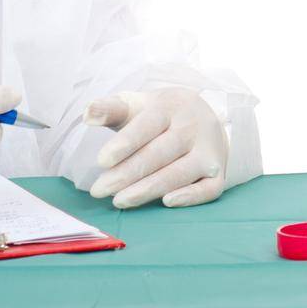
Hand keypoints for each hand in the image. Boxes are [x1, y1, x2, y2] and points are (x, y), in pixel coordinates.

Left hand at [84, 88, 228, 208]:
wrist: (203, 118)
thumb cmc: (159, 116)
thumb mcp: (136, 105)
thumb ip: (111, 109)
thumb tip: (88, 113)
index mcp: (172, 105)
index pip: (148, 125)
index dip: (125, 143)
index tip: (101, 161)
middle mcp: (194, 126)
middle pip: (160, 152)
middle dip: (128, 173)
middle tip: (100, 190)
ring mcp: (210, 151)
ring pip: (180, 173)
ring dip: (149, 189)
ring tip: (120, 201)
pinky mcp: (218, 173)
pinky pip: (209, 189)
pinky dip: (190, 197)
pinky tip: (166, 202)